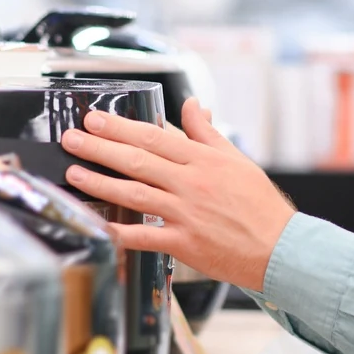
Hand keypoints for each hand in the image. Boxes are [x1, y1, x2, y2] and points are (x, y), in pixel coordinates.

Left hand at [60, 98, 296, 292]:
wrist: (280, 249)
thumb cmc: (260, 205)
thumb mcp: (237, 160)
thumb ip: (208, 134)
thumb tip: (194, 105)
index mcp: (203, 160)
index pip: (155, 136)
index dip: (121, 126)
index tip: (95, 119)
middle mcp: (191, 183)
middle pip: (138, 160)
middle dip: (100, 147)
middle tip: (72, 138)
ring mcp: (185, 214)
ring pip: (135, 194)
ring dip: (100, 182)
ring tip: (74, 173)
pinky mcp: (183, 243)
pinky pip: (144, 236)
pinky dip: (120, 231)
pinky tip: (98, 225)